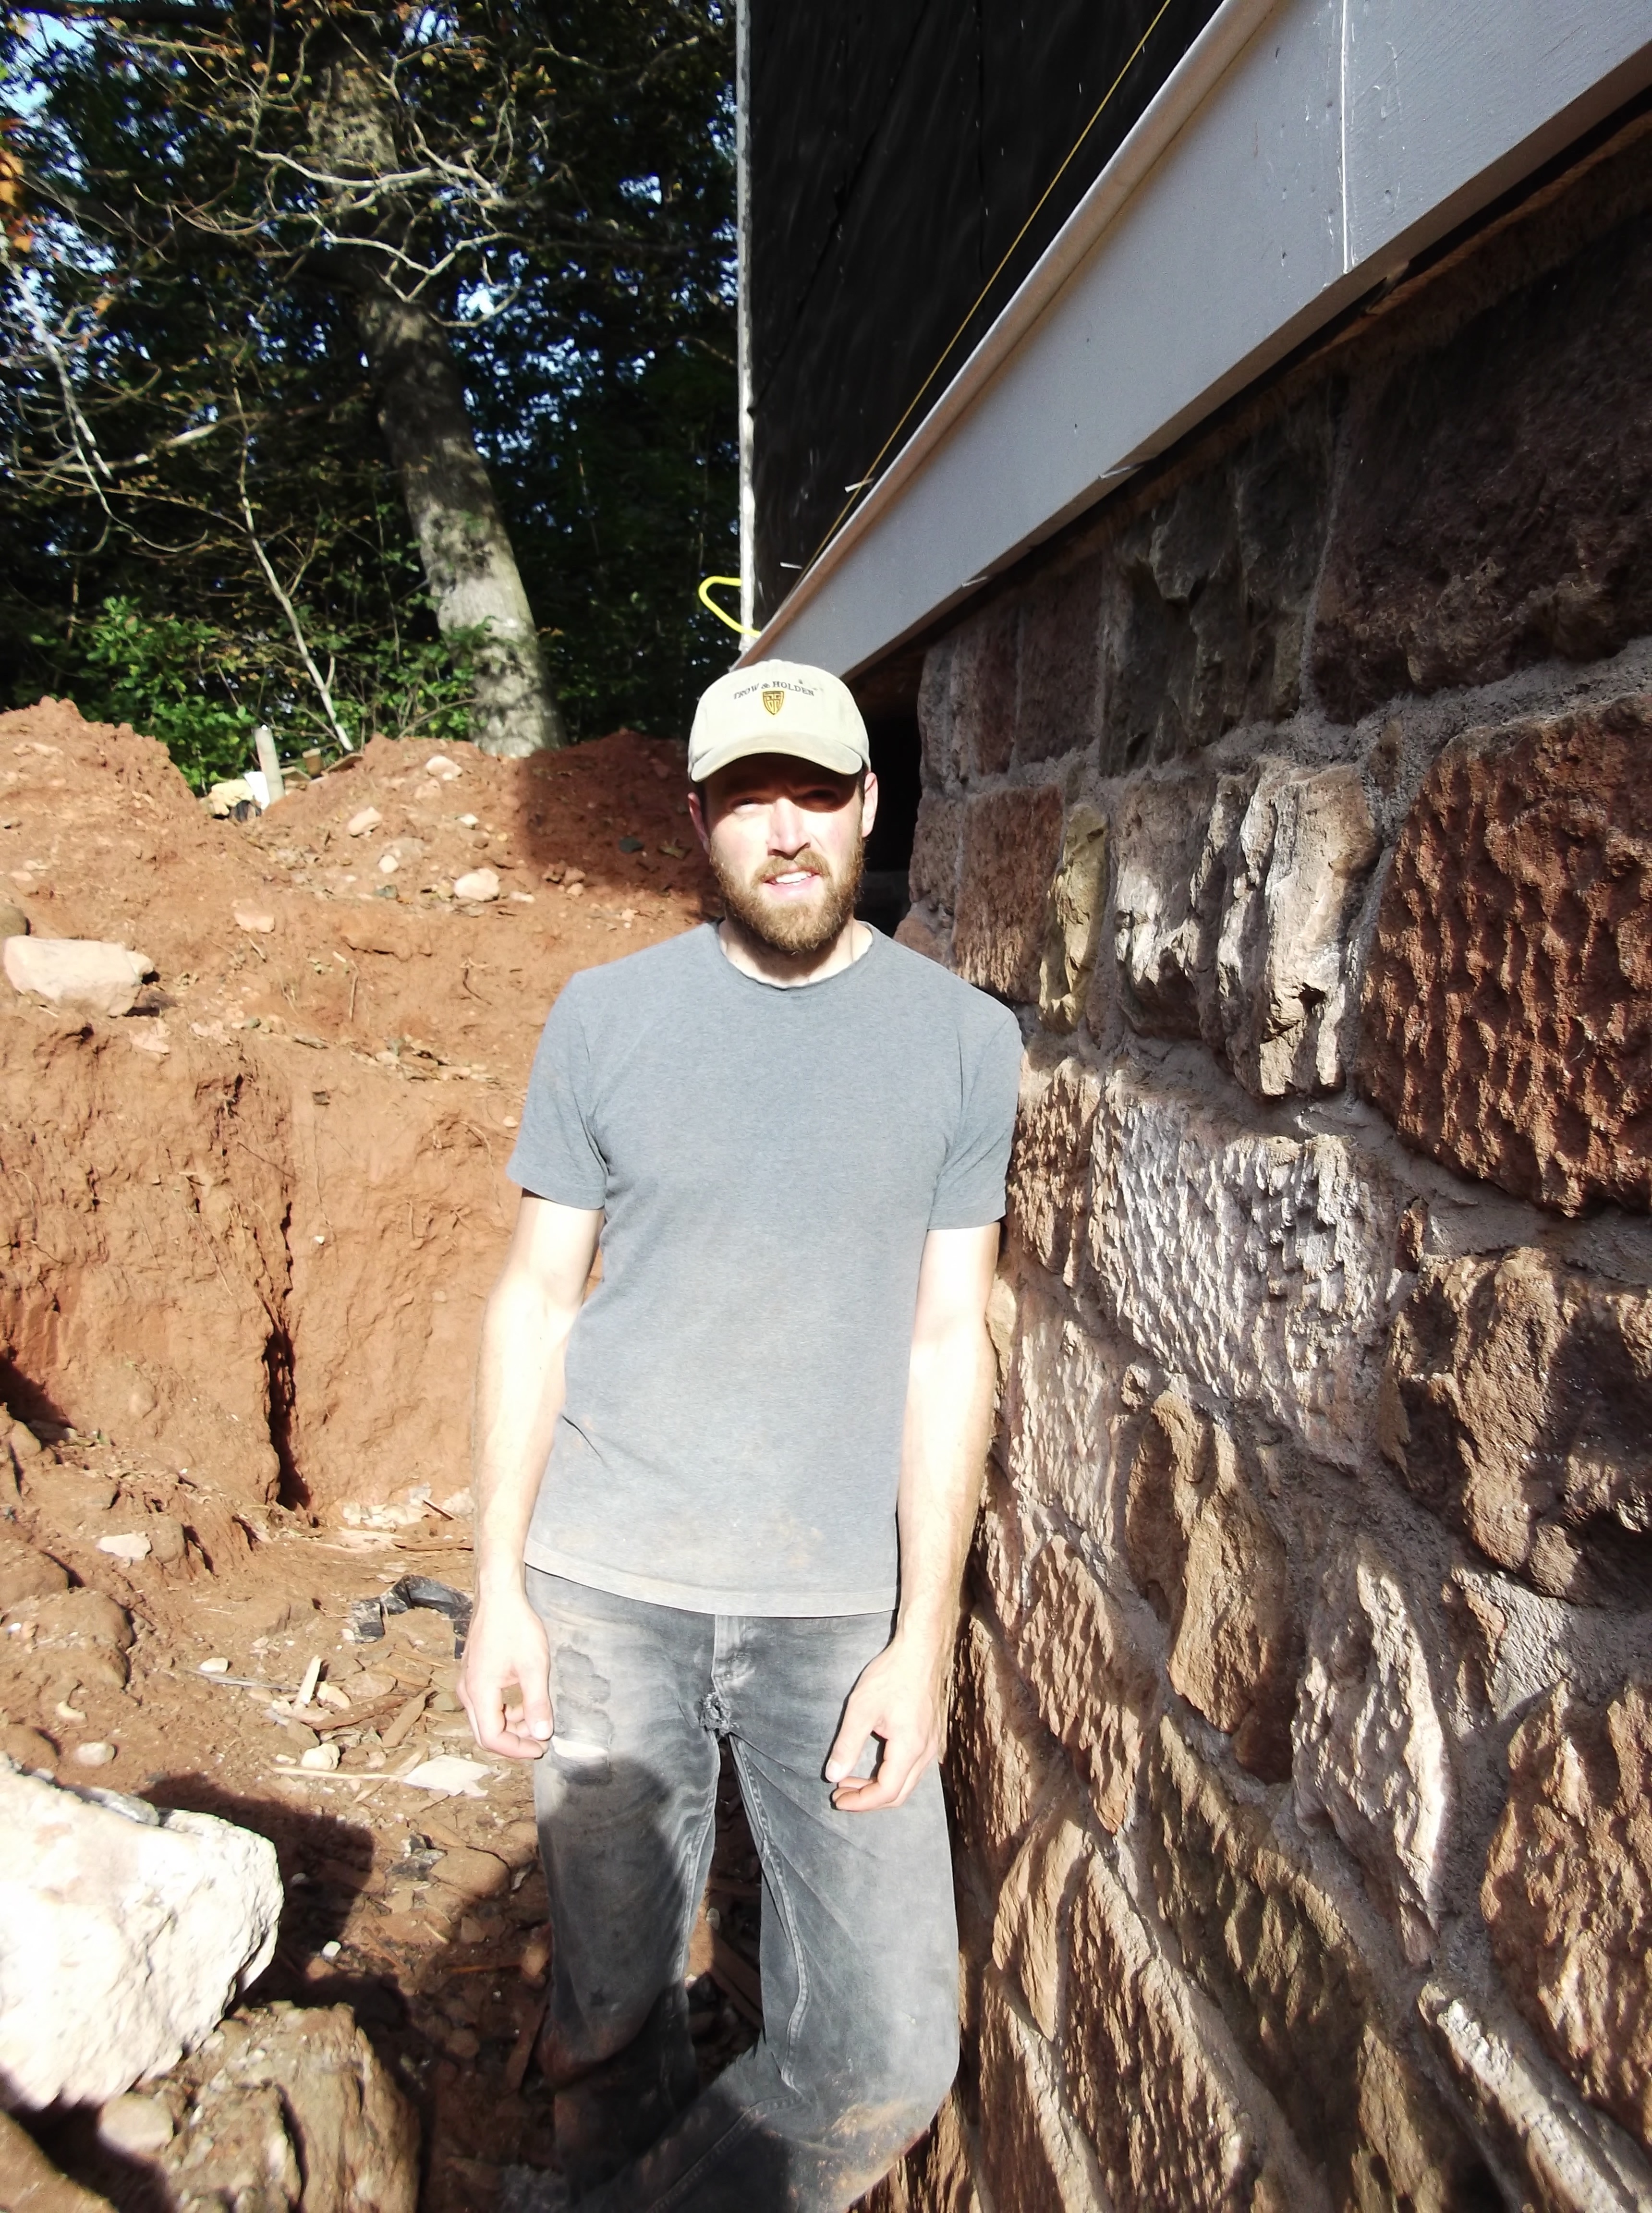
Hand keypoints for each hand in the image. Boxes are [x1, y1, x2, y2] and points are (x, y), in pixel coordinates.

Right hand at [458, 1588, 553, 1759]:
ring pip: (486, 1719)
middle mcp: (467, 1691)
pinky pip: (486, 1704)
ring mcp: (468, 1682)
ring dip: (510, 1726)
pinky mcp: (473, 1674)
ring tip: (537, 1720)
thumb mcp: (534, 1666)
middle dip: (513, 1741)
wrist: (499, 1596)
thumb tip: (542, 1734)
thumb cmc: (516, 1626)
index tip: (541, 1748)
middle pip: (485, 1732)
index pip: (492, 1738)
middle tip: (539, 1742)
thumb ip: (537, 1703)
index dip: (517, 1750)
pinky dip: (505, 1711)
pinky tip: (524, 1702)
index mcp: (479, 1692)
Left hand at [824, 1632, 946, 1812]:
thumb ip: (847, 1744)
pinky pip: (912, 1768)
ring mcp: (931, 1745)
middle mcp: (926, 1753)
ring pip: (907, 1782)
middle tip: (840, 1793)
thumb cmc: (891, 1675)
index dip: (860, 1802)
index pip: (886, 1792)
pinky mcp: (931, 1736)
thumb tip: (833, 1775)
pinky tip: (873, 1763)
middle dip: (867, 1799)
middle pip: (899, 1794)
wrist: (921, 1650)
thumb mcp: (861, 1708)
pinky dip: (890, 1774)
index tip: (837, 1798)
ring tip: (850, 1780)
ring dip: (878, 1787)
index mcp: (909, 1749)